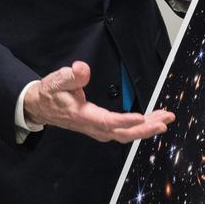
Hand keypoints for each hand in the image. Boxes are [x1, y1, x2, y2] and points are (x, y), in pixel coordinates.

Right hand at [23, 61, 173, 142]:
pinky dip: (138, 128)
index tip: (141, 116)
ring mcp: (96, 129)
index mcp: (82, 116)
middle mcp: (92, 126)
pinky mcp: (99, 127)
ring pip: (124, 134)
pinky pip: (121, 132)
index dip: (125, 121)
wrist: (39, 106)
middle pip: (122, 133)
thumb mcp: (56, 80)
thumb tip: (82, 68)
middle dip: (145, 129)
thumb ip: (71, 76)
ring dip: (145, 129)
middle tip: (164, 121)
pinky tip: (149, 122)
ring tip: (163, 120)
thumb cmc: (49, 94)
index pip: (107, 121)